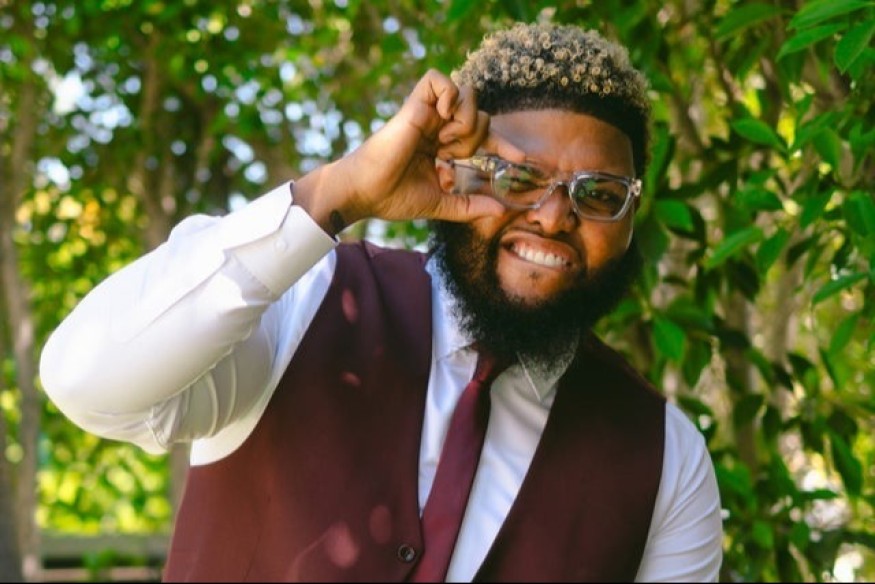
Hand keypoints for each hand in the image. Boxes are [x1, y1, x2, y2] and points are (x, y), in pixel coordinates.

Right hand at [294, 70, 522, 234]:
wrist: (364, 193)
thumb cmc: (392, 197)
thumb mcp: (441, 205)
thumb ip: (469, 206)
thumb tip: (501, 210)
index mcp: (442, 146)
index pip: (482, 136)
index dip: (504, 144)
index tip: (522, 159)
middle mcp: (437, 127)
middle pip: (480, 113)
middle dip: (480, 137)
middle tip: (455, 155)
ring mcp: (426, 114)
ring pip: (467, 93)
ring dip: (467, 120)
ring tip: (445, 141)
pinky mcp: (414, 106)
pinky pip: (441, 80)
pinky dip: (450, 95)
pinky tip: (442, 119)